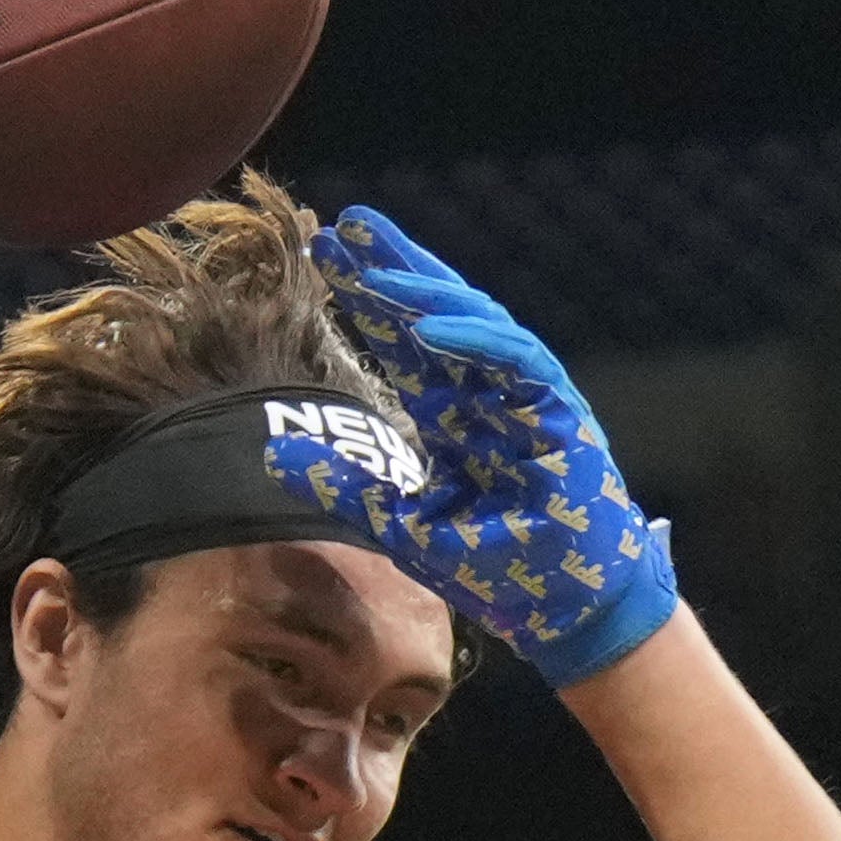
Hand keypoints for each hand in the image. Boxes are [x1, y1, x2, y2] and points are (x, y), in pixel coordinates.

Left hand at [280, 202, 682, 685]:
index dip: (366, 301)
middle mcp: (488, 396)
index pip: (404, 343)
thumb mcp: (401, 525)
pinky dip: (474, 341)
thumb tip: (273, 457)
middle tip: (342, 229)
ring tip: (372, 264)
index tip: (324, 258)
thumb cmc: (499, 571)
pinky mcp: (559, 416)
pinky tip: (430, 324)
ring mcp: (526, 401)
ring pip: (474, 324)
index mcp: (454, 415)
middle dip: (390, 272)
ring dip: (424, 292)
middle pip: (434, 316)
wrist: (567, 612)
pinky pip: (516, 364)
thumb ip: (345, 486)